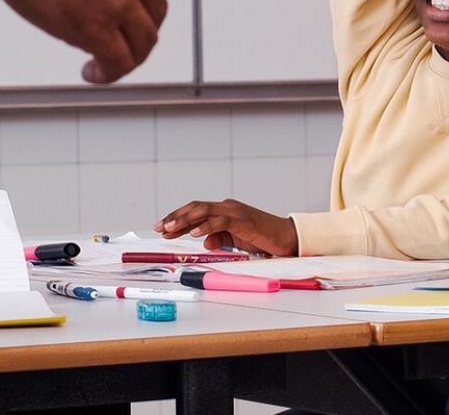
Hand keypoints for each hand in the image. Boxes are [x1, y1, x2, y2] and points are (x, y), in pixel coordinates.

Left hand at [157, 199, 299, 256]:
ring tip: (170, 229)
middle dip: (175, 217)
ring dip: (185, 220)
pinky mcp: (244, 220)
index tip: (162, 227)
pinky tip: (195, 234)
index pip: (196, 211)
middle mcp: (228, 207)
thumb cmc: (263, 238)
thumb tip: (203, 242)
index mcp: (225, 211)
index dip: (178, 217)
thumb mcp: (236, 240)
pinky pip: (221, 221)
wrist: (288, 237)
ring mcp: (236, 211)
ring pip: (205, 211)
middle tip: (160, 227)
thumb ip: (220, 238)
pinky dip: (207, 227)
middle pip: (196, 207)